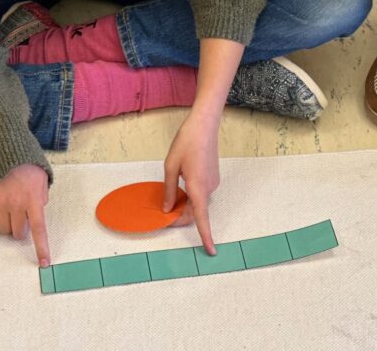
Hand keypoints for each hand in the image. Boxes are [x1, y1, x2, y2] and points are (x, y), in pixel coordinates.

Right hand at [0, 163, 50, 266]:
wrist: (5, 147)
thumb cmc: (27, 164)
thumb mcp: (42, 179)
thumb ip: (41, 198)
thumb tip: (36, 214)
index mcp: (33, 199)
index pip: (39, 229)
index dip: (42, 247)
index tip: (44, 263)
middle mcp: (16, 203)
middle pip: (18, 232)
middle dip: (21, 229)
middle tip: (21, 215)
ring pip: (2, 229)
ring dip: (7, 223)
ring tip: (10, 206)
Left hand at [162, 109, 220, 254]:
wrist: (204, 125)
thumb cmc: (186, 143)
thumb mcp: (170, 166)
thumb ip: (169, 191)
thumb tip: (168, 209)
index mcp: (198, 188)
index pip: (201, 219)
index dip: (206, 236)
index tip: (212, 251)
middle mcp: (209, 188)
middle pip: (196, 211)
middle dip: (180, 215)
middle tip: (163, 212)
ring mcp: (213, 183)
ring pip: (198, 202)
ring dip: (185, 204)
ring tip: (171, 189)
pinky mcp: (213, 177)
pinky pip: (201, 192)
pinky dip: (191, 194)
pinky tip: (182, 180)